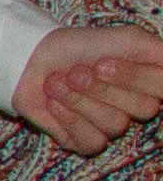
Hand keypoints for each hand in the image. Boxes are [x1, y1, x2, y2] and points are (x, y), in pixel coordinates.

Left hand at [19, 24, 162, 154]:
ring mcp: (112, 125)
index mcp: (152, 82)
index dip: (133, 78)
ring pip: (116, 125)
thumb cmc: (80, 46)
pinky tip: (54, 103)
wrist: (31, 59)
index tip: (101, 62)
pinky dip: (69, 119)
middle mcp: (138, 106)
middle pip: (145, 109)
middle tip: (77, 71)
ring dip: (80, 100)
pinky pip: (93, 142)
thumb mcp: (127, 38)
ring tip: (58, 82)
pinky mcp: (85, 141)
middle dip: (102, 87)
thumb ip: (159, 51)